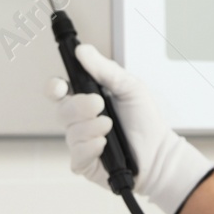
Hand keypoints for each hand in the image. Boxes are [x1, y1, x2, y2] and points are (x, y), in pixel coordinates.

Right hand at [47, 44, 213, 213]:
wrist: (159, 152)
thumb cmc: (144, 120)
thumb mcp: (129, 87)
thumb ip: (105, 69)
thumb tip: (82, 50)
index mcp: (85, 99)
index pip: (58, 90)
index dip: (54, 87)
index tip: (62, 87)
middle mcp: (79, 121)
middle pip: (61, 110)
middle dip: (80, 106)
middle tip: (100, 105)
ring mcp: (80, 142)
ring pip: (70, 132)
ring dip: (92, 128)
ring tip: (110, 127)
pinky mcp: (84, 163)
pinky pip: (76, 155)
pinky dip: (91, 148)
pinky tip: (105, 146)